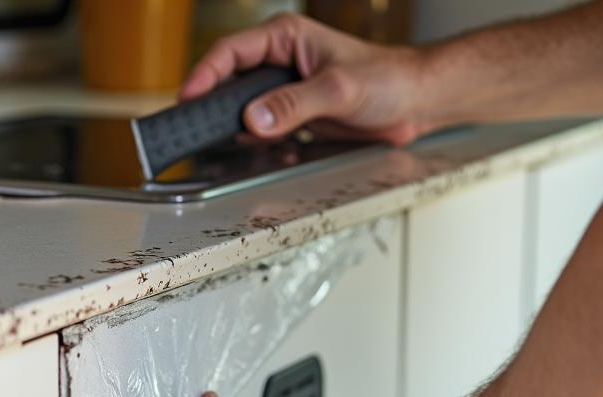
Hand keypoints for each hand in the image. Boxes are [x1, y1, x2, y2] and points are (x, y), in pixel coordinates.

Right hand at [179, 13, 436, 145]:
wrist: (414, 102)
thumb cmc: (387, 78)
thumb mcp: (339, 89)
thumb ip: (295, 104)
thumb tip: (256, 118)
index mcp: (286, 37)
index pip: (231, 52)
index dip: (205, 75)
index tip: (189, 100)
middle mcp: (280, 61)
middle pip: (230, 82)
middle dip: (213, 106)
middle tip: (195, 131)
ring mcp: (285, 90)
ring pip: (243, 109)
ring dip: (233, 129)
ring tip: (219, 146)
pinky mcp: (293, 116)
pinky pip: (262, 130)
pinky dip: (255, 144)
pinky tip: (255, 152)